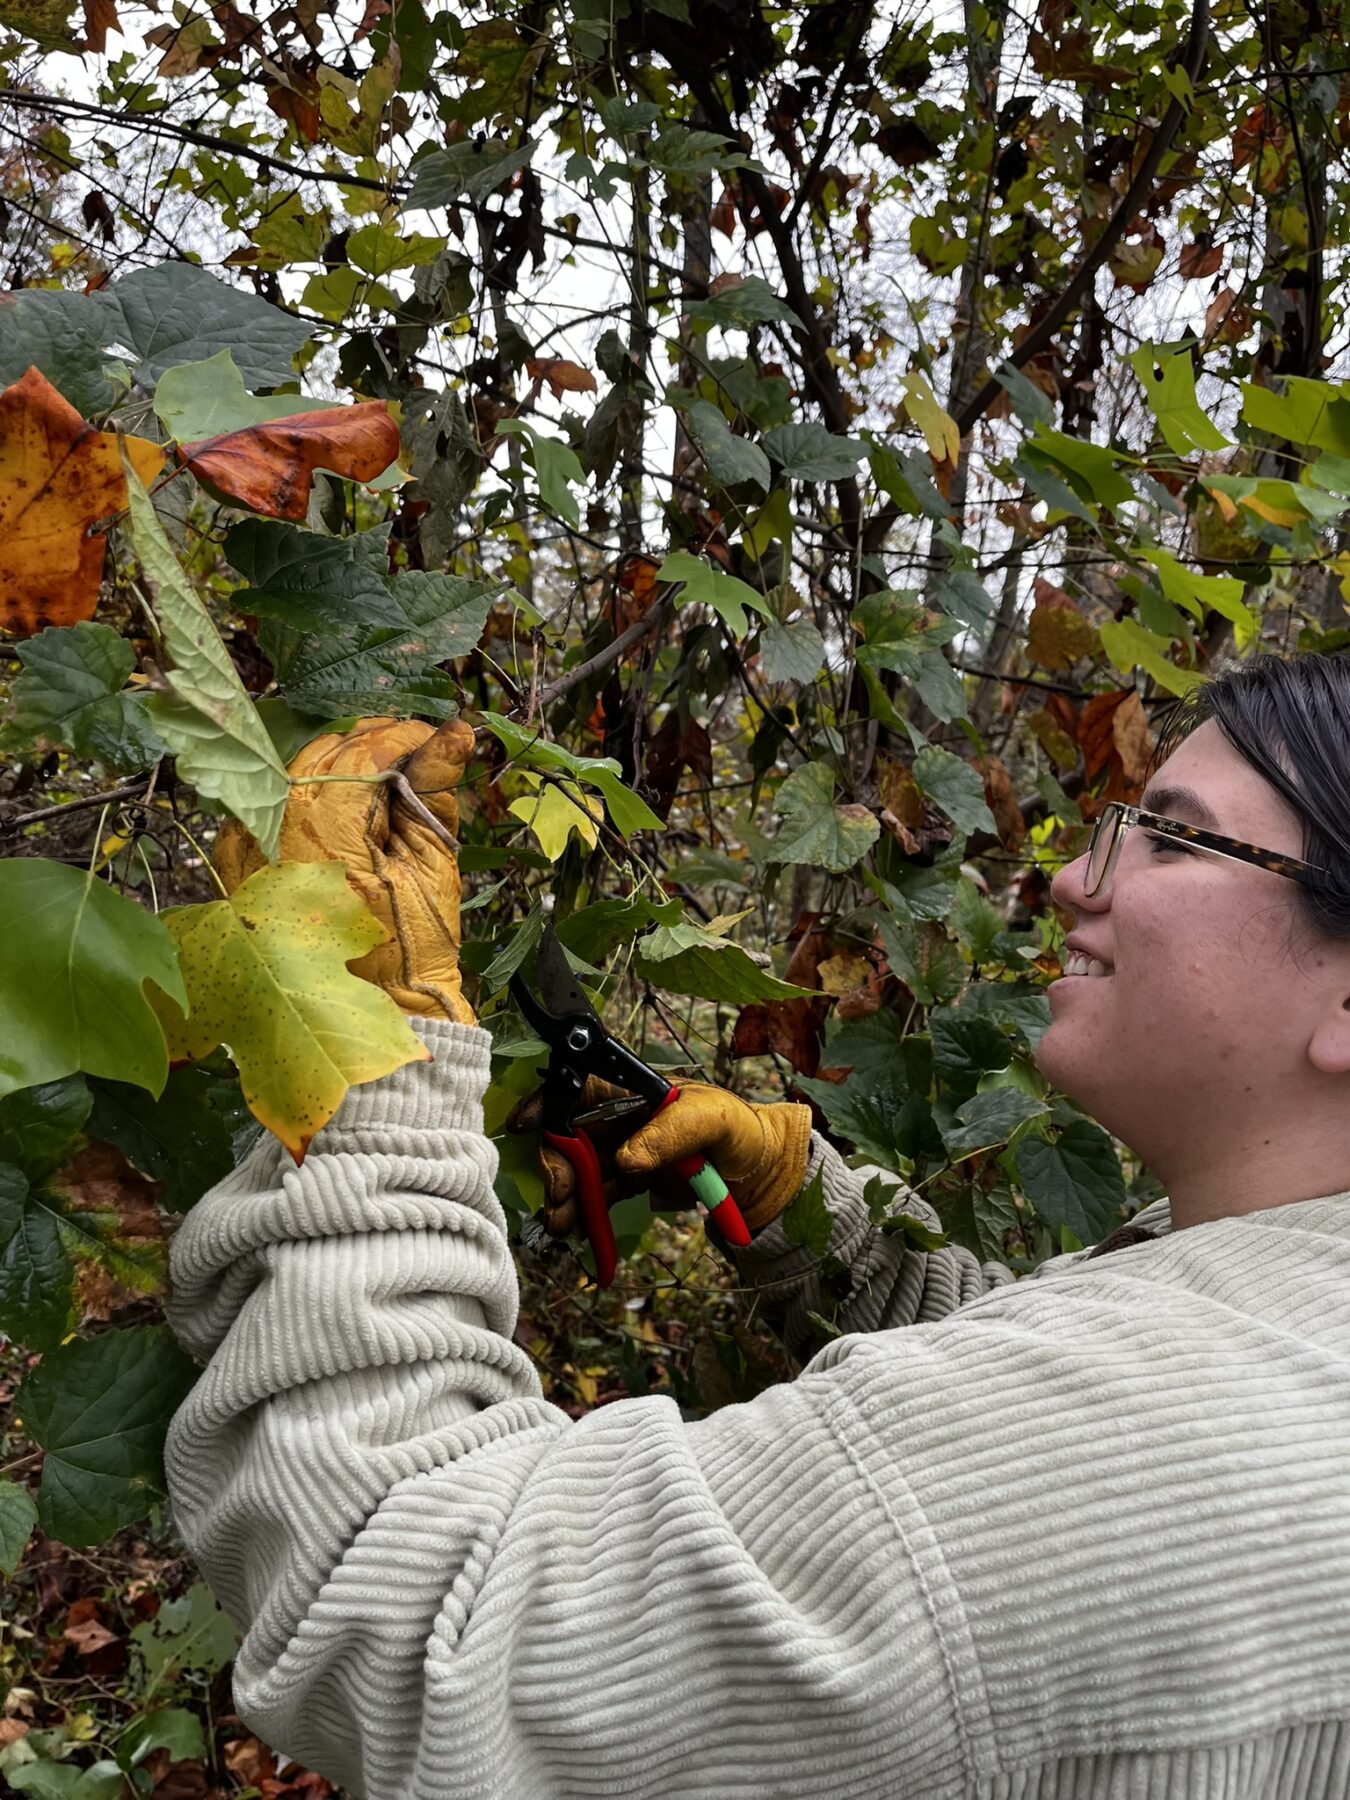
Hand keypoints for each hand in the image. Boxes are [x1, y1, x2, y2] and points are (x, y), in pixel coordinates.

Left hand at [214, 716, 475, 1024]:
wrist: (374, 1017)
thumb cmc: (410, 949)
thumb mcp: (429, 864)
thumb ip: (432, 791)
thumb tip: (456, 732)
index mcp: (320, 832)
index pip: (360, 755)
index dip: (401, 739)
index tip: (434, 738)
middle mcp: (269, 832)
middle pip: (321, 757)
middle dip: (369, 749)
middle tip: (412, 755)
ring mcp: (244, 848)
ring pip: (293, 774)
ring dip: (337, 769)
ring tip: (382, 781)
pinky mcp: (236, 863)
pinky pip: (269, 804)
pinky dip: (305, 796)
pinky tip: (341, 809)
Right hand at [510, 1077, 811, 1239]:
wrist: (764, 1172)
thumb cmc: (742, 1130)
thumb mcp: (715, 1122)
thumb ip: (672, 1133)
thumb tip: (627, 1157)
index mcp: (638, 1091)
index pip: (581, 1087)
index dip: (549, 1102)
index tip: (526, 1125)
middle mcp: (625, 1117)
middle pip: (571, 1133)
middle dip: (558, 1163)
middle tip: (560, 1194)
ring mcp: (626, 1148)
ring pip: (580, 1167)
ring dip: (566, 1195)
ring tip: (562, 1224)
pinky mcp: (632, 1178)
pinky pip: (599, 1193)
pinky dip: (585, 1213)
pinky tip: (577, 1232)